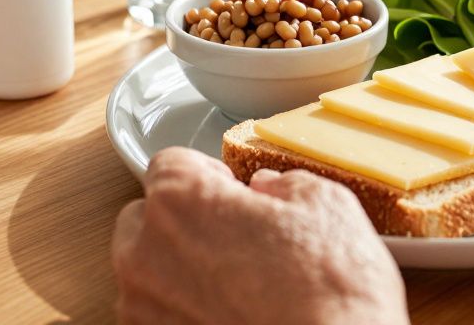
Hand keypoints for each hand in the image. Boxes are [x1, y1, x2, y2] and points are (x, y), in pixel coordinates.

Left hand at [112, 147, 407, 324]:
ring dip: (181, 271)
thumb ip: (282, 184)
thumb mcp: (325, 204)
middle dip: (185, 222)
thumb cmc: (329, 289)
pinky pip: (160, 316)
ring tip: (240, 285)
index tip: (233, 192)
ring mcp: (145, 310)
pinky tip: (234, 315)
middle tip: (237, 239)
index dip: (209, 176)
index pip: (170, 164)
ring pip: (149, 272)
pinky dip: (186, 312)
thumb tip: (268, 190)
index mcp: (179, 201)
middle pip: (147, 218)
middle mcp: (146, 253)